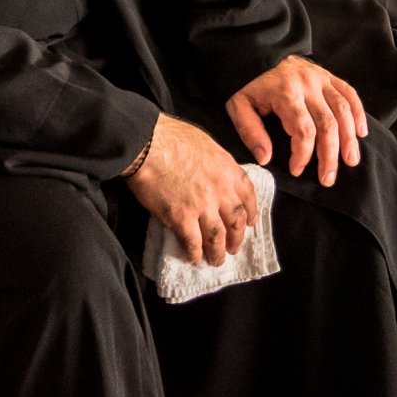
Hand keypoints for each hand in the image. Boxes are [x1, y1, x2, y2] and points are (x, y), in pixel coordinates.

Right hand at [125, 114, 256, 265]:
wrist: (146, 143)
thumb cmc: (170, 136)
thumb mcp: (204, 143)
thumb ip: (215, 163)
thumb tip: (212, 175)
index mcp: (227, 169)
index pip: (247, 195)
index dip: (250, 212)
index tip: (248, 223)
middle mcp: (220, 189)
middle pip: (235, 221)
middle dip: (236, 238)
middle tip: (233, 248)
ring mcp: (202, 205)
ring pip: (217, 237)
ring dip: (217, 252)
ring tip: (216, 261)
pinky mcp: (181, 217)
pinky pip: (192, 242)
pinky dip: (194, 253)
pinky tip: (193, 259)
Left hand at [226, 54, 366, 188]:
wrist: (263, 57)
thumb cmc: (254, 89)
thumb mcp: (239, 107)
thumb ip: (250, 132)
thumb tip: (266, 158)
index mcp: (285, 92)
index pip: (303, 129)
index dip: (303, 154)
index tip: (297, 170)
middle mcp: (307, 84)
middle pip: (327, 124)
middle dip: (329, 155)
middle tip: (327, 179)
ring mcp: (322, 78)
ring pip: (343, 111)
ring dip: (348, 139)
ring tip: (350, 162)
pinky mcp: (330, 77)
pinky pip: (350, 95)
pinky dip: (359, 114)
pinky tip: (361, 134)